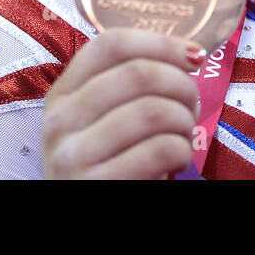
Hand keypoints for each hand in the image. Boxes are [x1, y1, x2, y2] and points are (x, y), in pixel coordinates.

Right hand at [42, 29, 204, 178]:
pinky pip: (159, 150)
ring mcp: (72, 155)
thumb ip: (130, 86)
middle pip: (138, 73)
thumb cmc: (109, 162)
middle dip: (182, 86)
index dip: (162, 43)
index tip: (193, 56)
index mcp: (64, 94)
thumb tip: (189, 54)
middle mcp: (60, 120)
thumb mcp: (103, 120)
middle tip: (192, 106)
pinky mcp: (94, 185)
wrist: (87, 211)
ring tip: (183, 137)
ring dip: (184, 122)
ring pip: (153, 110)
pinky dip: (181, 152)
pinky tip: (175, 162)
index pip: (111, 44)